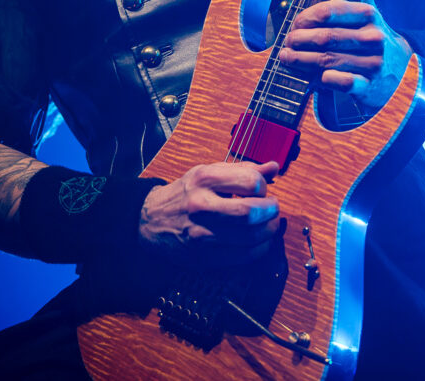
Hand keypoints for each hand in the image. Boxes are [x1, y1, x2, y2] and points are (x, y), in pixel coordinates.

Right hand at [139, 161, 280, 261]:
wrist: (150, 221)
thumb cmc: (185, 194)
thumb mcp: (208, 172)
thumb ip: (242, 170)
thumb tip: (274, 168)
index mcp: (204, 179)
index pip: (250, 182)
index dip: (263, 187)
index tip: (262, 190)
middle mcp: (202, 206)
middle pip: (250, 212)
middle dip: (271, 211)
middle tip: (273, 208)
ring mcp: (202, 233)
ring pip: (251, 237)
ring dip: (269, 230)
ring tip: (269, 224)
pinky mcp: (205, 257)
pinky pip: (244, 256)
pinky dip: (260, 248)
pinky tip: (260, 241)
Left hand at [275, 0, 412, 110]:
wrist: (403, 72)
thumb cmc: (375, 38)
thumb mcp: (371, 13)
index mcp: (370, 15)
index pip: (331, 11)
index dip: (307, 17)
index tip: (295, 23)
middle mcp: (373, 38)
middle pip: (326, 37)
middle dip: (300, 39)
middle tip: (287, 42)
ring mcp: (372, 63)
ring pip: (328, 60)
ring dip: (301, 59)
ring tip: (287, 57)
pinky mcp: (368, 86)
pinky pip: (341, 82)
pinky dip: (324, 79)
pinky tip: (313, 76)